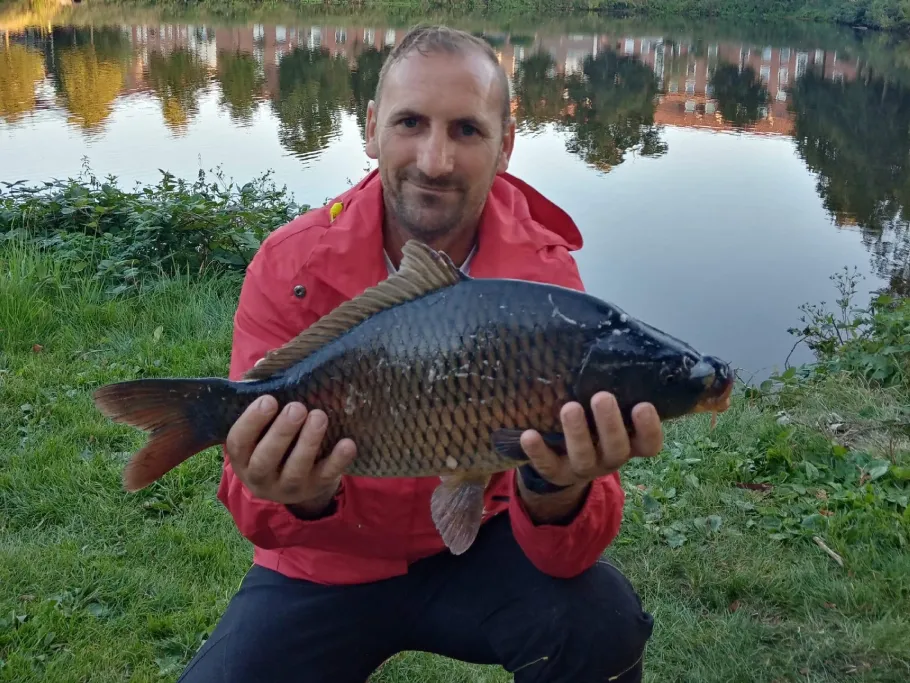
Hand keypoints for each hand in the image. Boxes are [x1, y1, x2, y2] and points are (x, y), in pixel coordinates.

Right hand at [225, 394, 356, 513]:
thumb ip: (260, 396)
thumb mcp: (260, 425)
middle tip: (297, 408)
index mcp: (242, 457)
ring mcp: (287, 486)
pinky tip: (347, 443)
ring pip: (296, 469)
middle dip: (282, 432)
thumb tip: (264, 362)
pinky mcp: (314, 488)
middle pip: (266, 458)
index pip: (239, 441)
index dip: (252, 421)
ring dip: (308, 442)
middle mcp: (260, 476)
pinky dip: (338, 461)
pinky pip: (326, 477)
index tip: (269, 399)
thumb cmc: (272, 440)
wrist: (293, 482)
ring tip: (319, 416)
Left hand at [520, 392, 662, 487]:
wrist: (564, 459)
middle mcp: (609, 458)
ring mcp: (584, 468)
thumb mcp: (604, 410)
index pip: (649, 444)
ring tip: (569, 408)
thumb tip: (603, 347)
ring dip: (577, 433)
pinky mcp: (556, 473)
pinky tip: (528, 435)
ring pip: (584, 457)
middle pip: (617, 448)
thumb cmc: (593, 422)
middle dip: (610, 424)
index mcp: (629, 443)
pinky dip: (537, 451)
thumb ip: (608, 389)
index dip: (649, 428)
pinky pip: (547, 465)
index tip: (643, 405)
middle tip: (602, 397)